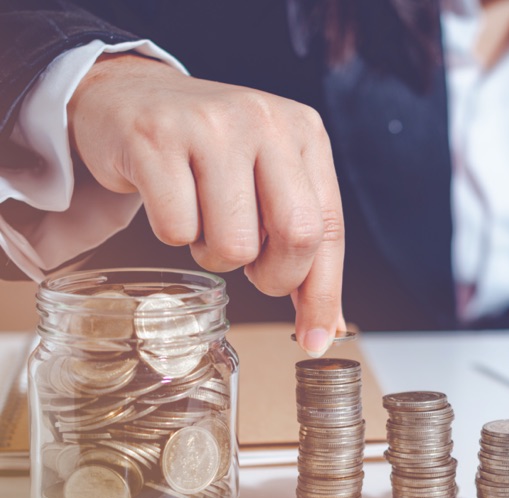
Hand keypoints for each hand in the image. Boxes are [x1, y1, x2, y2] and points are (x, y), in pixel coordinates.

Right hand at [68, 53, 344, 355]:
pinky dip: (174, 234)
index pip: (330, 228)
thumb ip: (301, 245)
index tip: (316, 339)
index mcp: (304, 132)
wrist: (128, 96)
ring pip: (235, 244)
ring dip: (216, 255)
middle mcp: (266, 121)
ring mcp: (211, 126)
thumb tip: (324, 327)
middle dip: (275, 277)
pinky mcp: (156, 139)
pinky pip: (177, 230)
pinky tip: (170, 201)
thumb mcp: (268, 181)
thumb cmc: (208, 152)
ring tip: (204, 221)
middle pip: (297, 236)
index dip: (324, 292)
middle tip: (252, 269)